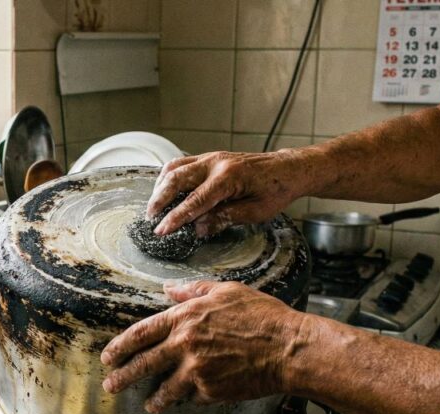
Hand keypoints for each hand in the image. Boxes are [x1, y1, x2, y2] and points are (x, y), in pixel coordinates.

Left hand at [100, 281, 306, 413]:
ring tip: (148, 405)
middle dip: (123, 377)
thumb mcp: (226, 291)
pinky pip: (195, 396)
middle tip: (111, 385)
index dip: (120, 346)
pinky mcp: (211, 392)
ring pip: (165, 389)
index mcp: (185, 318)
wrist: (289, 348)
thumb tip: (168, 288)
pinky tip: (194, 398)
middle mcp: (185, 345)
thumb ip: (193, 290)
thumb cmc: (263, 316)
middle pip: (143, 364)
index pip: (141, 333)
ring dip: (154, 399)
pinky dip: (193, 397)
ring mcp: (196, 371)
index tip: (108, 356)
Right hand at [148, 149, 312, 236]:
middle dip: (160, 200)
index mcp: (230, 177)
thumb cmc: (276, 190)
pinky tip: (164, 190)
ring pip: (175, 168)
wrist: (288, 168)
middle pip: (177, 179)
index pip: (195, 200)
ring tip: (154, 206)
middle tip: (150, 219)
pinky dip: (169, 176)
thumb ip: (224, 218)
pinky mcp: (210, 157)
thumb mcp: (255, 212)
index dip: (176, 217)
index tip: (162, 230)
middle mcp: (217, 163)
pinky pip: (182, 163)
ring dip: (161, 187)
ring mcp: (211, 157)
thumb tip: (197, 228)